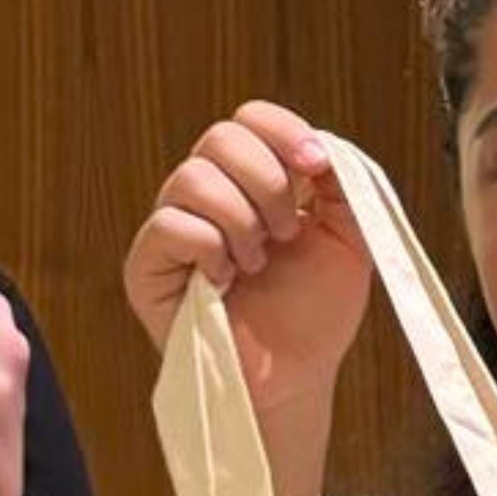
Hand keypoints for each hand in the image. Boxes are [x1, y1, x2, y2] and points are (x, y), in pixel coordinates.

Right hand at [121, 100, 371, 415]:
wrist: (295, 376)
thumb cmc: (315, 314)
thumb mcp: (348, 238)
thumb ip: (340, 184)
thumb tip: (320, 144)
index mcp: (253, 181)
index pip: (250, 119)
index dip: (283, 131)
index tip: (316, 167)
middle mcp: (208, 196)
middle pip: (221, 137)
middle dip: (269, 182)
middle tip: (288, 233)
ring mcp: (175, 227)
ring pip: (193, 178)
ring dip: (242, 221)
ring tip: (256, 264)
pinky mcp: (148, 265)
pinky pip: (170, 224)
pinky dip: (209, 248)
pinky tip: (224, 280)